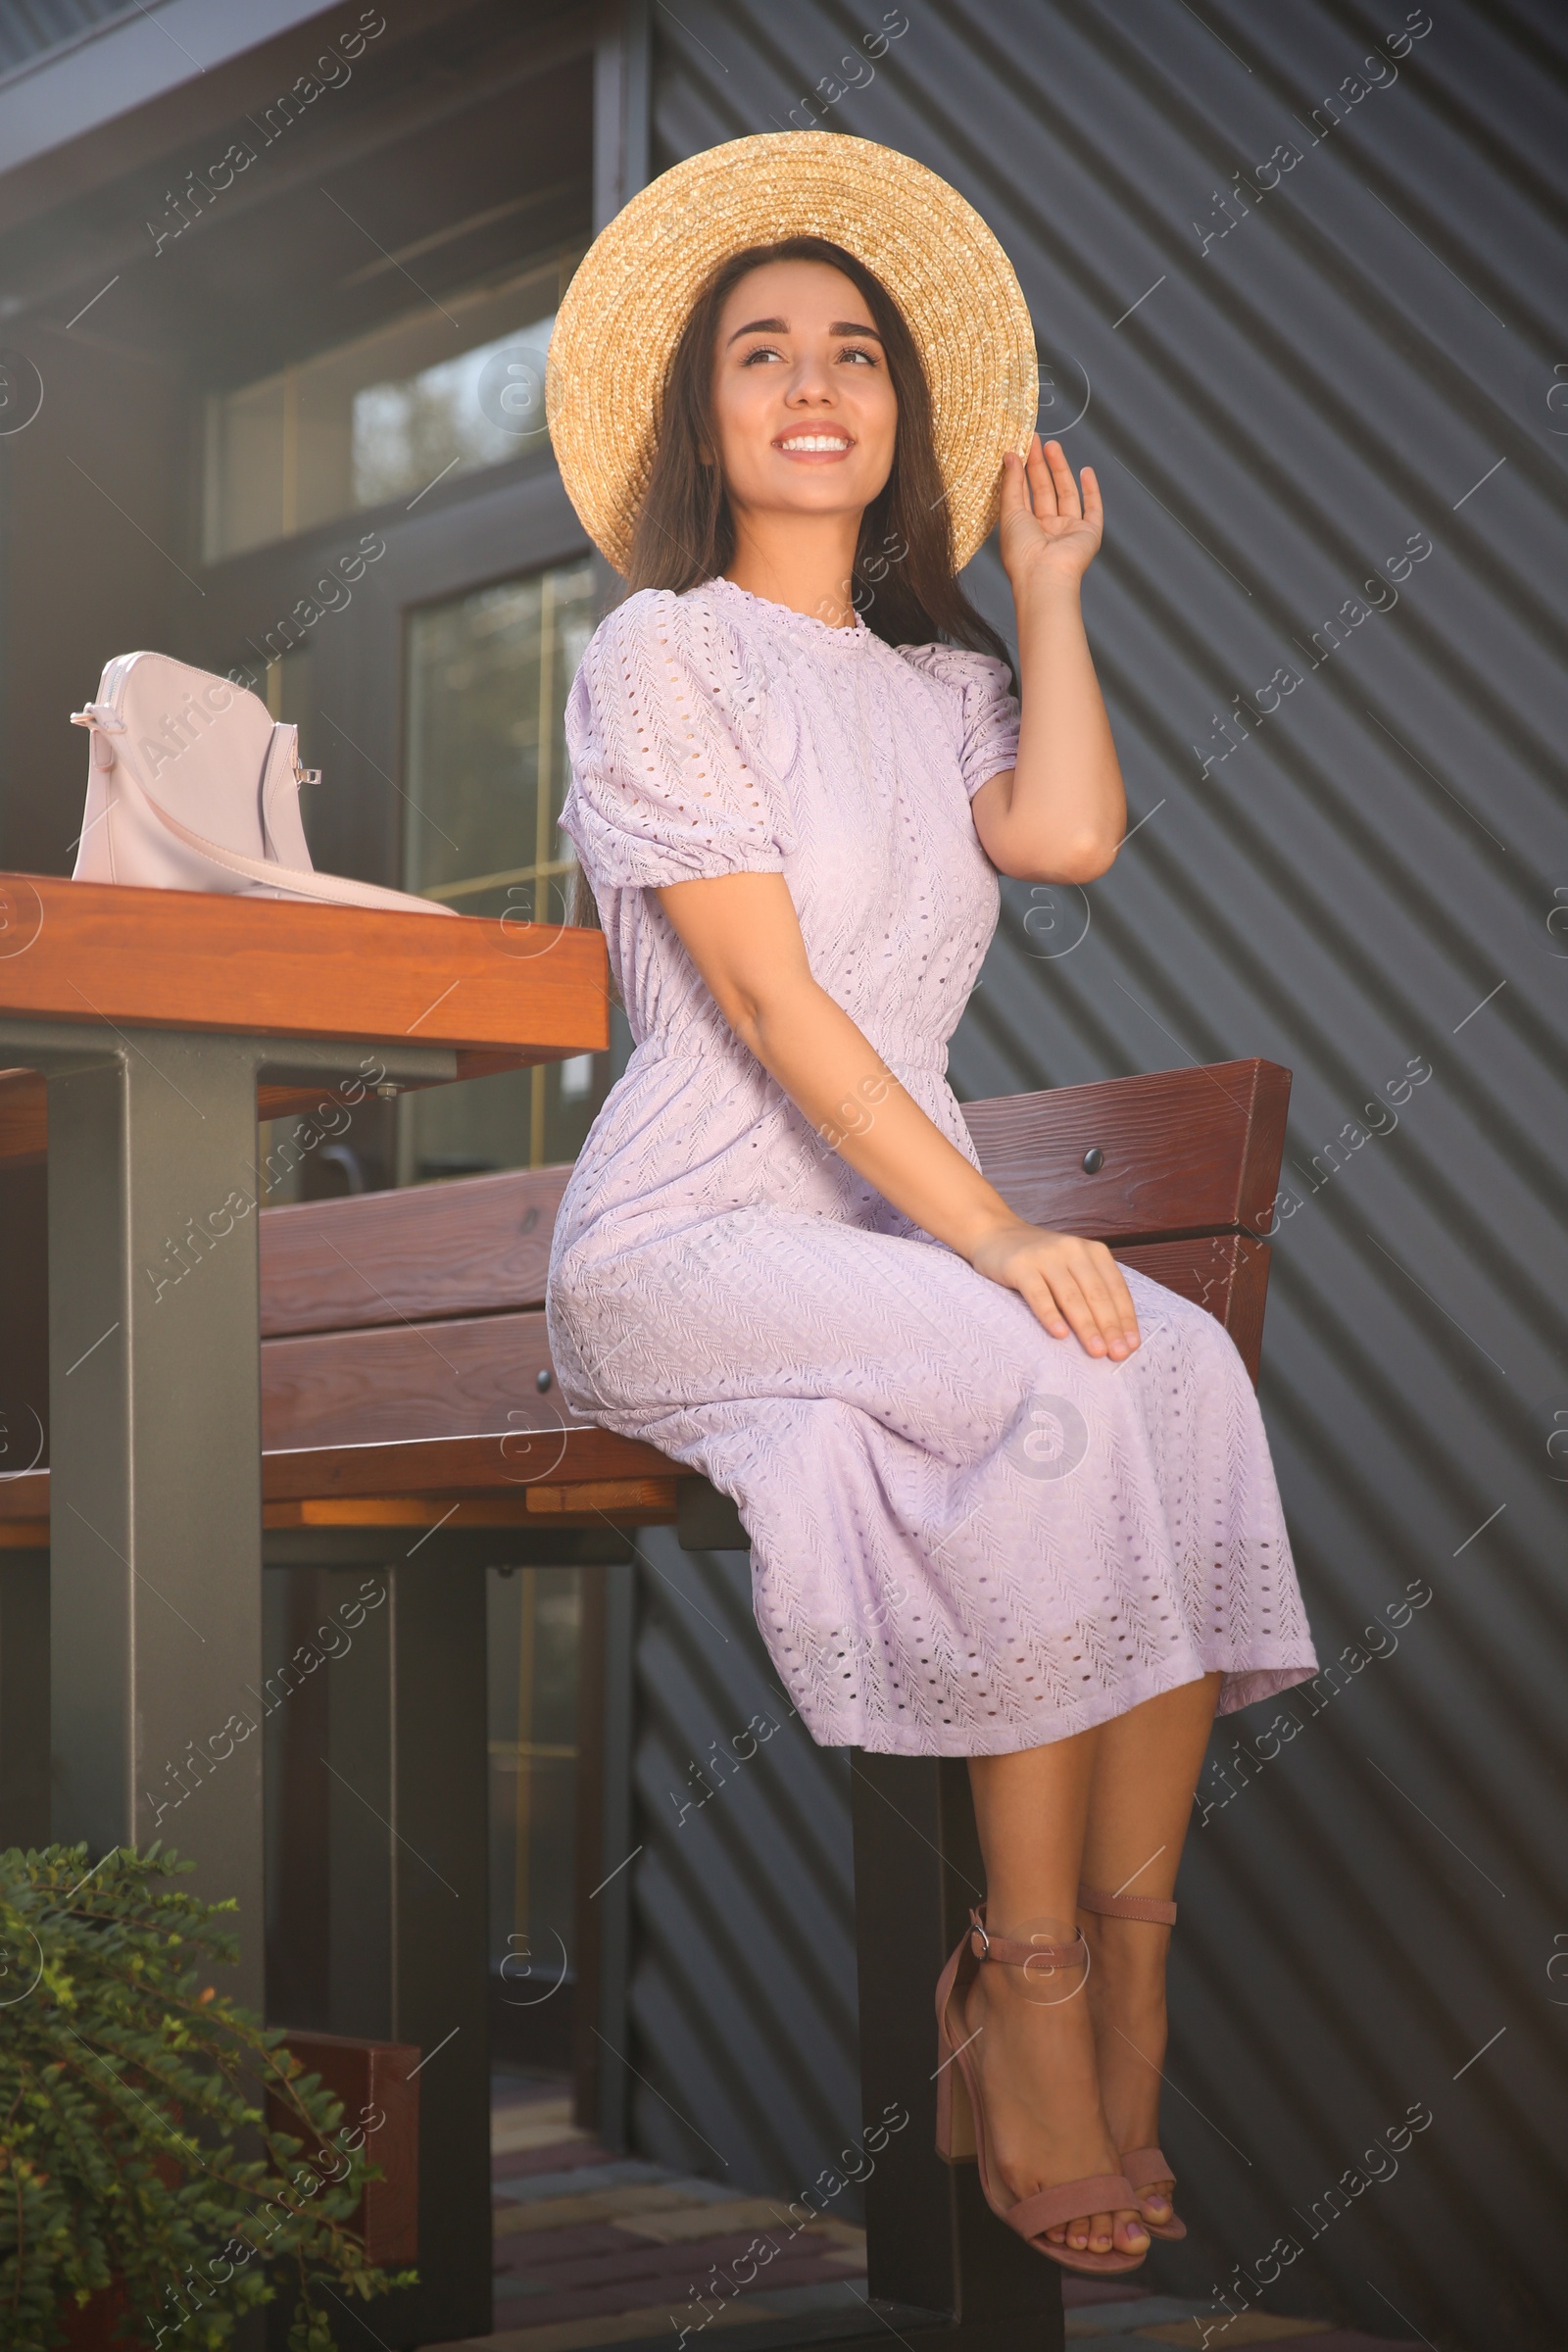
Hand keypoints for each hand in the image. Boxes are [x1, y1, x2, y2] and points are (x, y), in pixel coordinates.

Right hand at [969, 1218, 1140, 1358]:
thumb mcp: (1073, 1266)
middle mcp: (1073, 1250)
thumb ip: (1092, 1289)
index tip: (1132, 1345)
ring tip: (1097, 1351)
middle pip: (1096, 1294)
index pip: (1115, 1288)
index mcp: (1093, 1251)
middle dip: (1110, 1327)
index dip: (1125, 1318)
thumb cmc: (1041, 1261)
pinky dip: (1050, 1315)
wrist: (995, 1234)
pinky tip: (1060, 1335)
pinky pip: (1038, 1294)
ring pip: (1071, 1296)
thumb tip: (1116, 1334)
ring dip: (1086, 1326)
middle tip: (1118, 1354)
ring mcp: (1045, 1256)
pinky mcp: (1020, 1266)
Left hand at [997, 433, 1102, 593]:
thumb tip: (1010, 456)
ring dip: (1060, 470)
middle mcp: (1047, 530)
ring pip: (1067, 494)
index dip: (1023, 470)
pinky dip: (1091, 490)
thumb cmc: (1022, 553)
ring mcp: (1069, 531)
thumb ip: (1012, 484)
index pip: (1025, 493)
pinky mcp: (1088, 533)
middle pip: (1045, 490)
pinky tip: (1086, 471)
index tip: (1021, 447)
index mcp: (1025, 529)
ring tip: (1052, 446)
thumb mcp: (1010, 512)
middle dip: (1041, 464)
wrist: (1045, 575)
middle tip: (1035, 440)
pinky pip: (1093, 508)